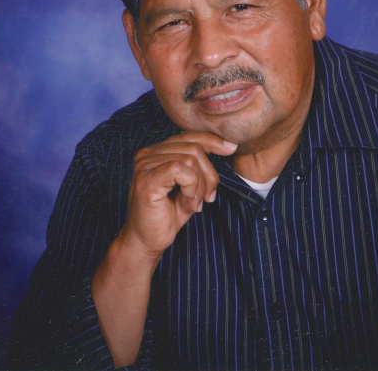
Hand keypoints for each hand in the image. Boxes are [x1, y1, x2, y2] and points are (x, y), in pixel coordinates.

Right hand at [120, 132, 237, 258]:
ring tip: (195, 203)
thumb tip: (227, 146)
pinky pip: (180, 169)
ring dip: (200, 185)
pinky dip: (191, 186)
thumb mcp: (191, 186)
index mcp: (157, 151)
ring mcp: (145, 164)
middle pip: (194, 148)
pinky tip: (188, 201)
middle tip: (208, 197)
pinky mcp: (147, 179)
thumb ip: (201, 166)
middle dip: (209, 174)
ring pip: (190, 159)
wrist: (147, 241)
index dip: (213, 140)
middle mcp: (148, 153)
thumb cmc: (168, 215)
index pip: (190, 136)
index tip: (231, 148)